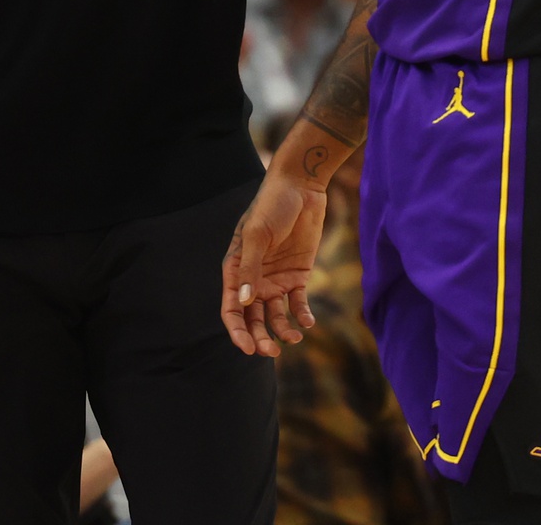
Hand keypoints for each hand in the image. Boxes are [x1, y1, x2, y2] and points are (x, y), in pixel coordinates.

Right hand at [221, 170, 326, 356]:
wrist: (301, 188)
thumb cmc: (271, 206)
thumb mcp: (258, 234)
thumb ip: (251, 268)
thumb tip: (245, 302)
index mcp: (236, 269)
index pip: (232, 309)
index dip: (237, 331)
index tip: (248, 348)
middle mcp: (254, 279)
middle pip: (253, 319)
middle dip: (260, 337)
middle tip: (272, 351)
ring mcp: (276, 279)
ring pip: (276, 316)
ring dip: (282, 330)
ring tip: (295, 337)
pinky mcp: (298, 276)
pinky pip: (298, 303)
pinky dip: (302, 315)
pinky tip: (307, 322)